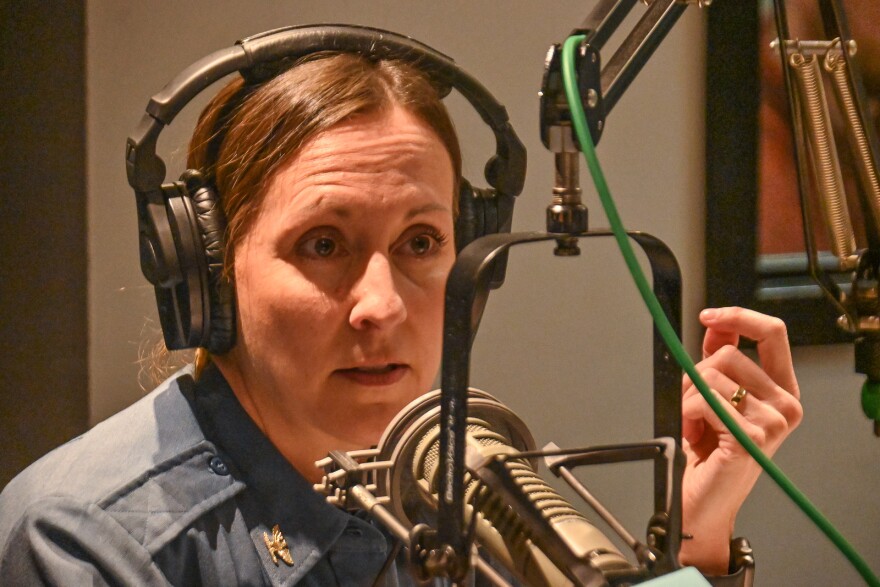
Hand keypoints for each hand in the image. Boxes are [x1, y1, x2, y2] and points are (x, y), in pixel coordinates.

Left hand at [678, 307, 802, 573]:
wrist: (700, 502)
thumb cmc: (707, 455)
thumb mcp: (713, 397)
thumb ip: (718, 360)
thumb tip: (716, 323)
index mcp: (781, 389)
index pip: (772, 333)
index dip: (738, 317)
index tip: (708, 316)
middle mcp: (785, 404)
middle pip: (727, 354)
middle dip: (695, 375)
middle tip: (692, 408)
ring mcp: (773, 421)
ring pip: (710, 376)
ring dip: (687, 399)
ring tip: (694, 427)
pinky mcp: (752, 437)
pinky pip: (703, 401)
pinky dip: (686, 414)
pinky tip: (694, 436)